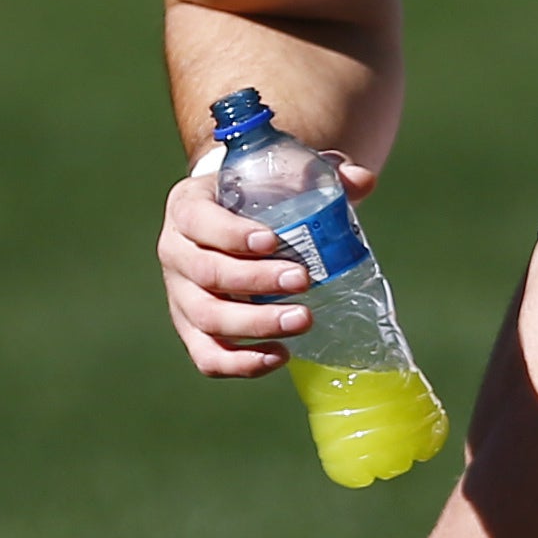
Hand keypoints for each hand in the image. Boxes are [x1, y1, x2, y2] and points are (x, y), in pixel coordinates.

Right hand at [159, 157, 366, 377]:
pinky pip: (208, 357)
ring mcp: (180, 296)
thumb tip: (362, 181)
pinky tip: (282, 356)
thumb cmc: (258, 197)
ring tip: (303, 318)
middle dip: (256, 280)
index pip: (199, 221)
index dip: (232, 234)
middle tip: (304, 280)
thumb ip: (323, 173)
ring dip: (255, 323)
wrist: (232, 223)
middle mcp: (175, 251)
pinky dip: (242, 363)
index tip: (273, 241)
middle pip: (206, 273)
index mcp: (187, 206)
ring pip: (207, 318)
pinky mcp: (192, 330)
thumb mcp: (282, 175)